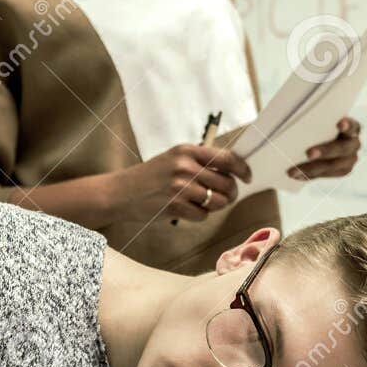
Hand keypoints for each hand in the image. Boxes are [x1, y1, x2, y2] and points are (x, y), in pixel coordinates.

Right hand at [113, 144, 251, 223]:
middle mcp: (185, 166)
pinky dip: (199, 216)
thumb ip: (199, 161)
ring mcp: (180, 187)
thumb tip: (232, 171)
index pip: (227, 158)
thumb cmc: (150, 176)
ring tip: (202, 203)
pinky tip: (186, 210)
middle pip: (227, 183)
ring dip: (216, 206)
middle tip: (225, 196)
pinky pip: (203, 215)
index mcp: (187, 150)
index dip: (242, 169)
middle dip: (230, 193)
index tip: (247, 177)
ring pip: (218, 201)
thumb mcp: (173, 159)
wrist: (120, 192)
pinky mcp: (175, 206)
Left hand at [287, 117, 360, 180]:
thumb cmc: (320, 124)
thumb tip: (294, 118)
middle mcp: (354, 144)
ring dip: (313, 168)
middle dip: (325, 151)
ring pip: (334, 166)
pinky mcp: (342, 171)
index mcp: (352, 127)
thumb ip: (315, 121)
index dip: (347, 125)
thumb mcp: (321, 120)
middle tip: (308, 153)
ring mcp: (350, 159)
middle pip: (342, 149)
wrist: (323, 138)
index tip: (339, 124)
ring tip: (293, 171)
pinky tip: (296, 175)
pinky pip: (325, 175)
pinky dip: (309, 175)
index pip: (353, 126)